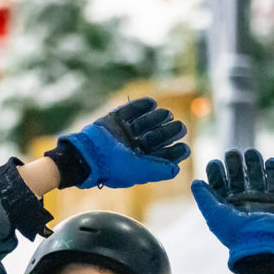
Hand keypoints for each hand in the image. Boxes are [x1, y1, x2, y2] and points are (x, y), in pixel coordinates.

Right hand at [58, 98, 189, 188]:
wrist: (87, 154)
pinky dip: (140, 106)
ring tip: (167, 113)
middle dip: (168, 132)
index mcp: (137, 163)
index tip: (185, 148)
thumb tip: (176, 170)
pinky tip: (152, 102)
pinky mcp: (112, 121)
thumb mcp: (140, 171)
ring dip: (156, 118)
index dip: (173, 153)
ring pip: (143, 124)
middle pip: (155, 138)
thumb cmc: (114, 167)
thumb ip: (159, 170)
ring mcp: (121, 134)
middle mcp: (130, 149)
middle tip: (181, 127)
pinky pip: (128, 111)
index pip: (159, 157)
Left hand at [191, 149, 273, 267]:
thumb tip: (195, 182)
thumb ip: (203, 197)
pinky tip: (271, 161)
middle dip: (234, 162)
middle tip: (232, 153)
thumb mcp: (213, 214)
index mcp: (226, 203)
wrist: (256, 244)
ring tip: (251, 152)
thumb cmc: (232, 231)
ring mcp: (260, 198)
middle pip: (238, 174)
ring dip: (254, 162)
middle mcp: (242, 199)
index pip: (219, 181)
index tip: (214, 164)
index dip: (216, 171)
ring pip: (257, 174)